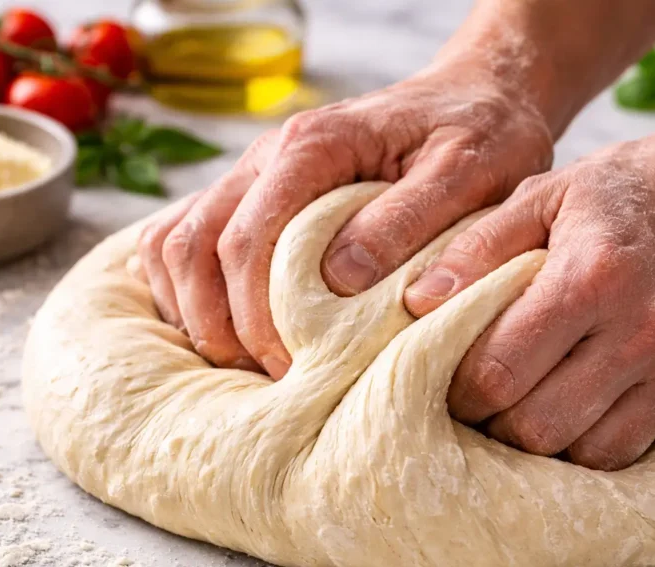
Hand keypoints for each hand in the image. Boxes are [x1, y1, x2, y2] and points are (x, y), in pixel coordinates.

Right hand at [138, 65, 554, 375]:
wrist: (477, 96)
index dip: (257, 317)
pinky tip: (226, 328)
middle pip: (193, 247)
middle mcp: (267, 155)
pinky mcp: (255, 193)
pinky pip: (184, 238)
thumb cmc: (479, 136)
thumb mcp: (465, 172)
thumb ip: (406, 219)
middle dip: (218, 326)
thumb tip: (341, 279)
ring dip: (193, 310)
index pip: (246, 241)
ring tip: (243, 364)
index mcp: (312, 146)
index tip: (293, 370)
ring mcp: (253, 173)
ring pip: (175, 243)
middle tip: (268, 382)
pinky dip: (186, 289)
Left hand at [405, 131, 654, 469]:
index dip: (459, 391)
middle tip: (481, 402)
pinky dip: (592, 440)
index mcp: (590, 277)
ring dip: (543, 441)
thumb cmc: (627, 191)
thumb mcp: (546, 195)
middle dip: (494, 424)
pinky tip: (575, 406)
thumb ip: (479, 248)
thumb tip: (417, 302)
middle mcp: (642, 330)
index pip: (498, 371)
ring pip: (587, 452)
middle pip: (538, 426)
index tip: (446, 381)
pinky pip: (633, 448)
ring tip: (525, 406)